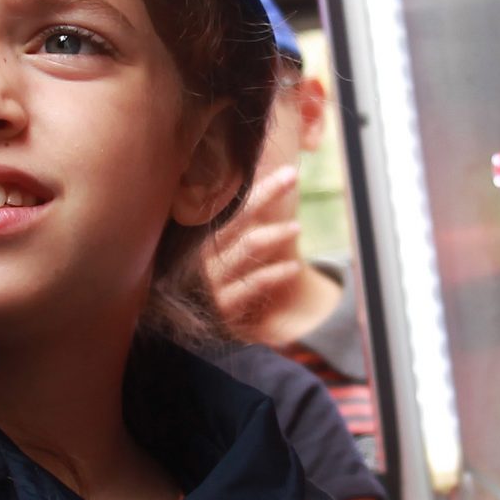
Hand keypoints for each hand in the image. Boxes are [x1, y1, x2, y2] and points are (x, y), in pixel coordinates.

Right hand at [205, 166, 304, 340]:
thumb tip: (268, 177)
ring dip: (276, 234)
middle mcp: (204, 254)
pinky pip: (255, 283)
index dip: (260, 186)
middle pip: (238, 218)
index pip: (230, 202)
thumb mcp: (230, 248)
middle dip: (267, 194)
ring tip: (296, 228)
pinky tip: (294, 267)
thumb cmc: (225, 279)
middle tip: (292, 177)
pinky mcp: (223, 306)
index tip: (288, 172)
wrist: (210, 328)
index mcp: (202, 236)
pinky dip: (277, 273)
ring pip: (248, 247)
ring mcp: (212, 280)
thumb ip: (244, 219)